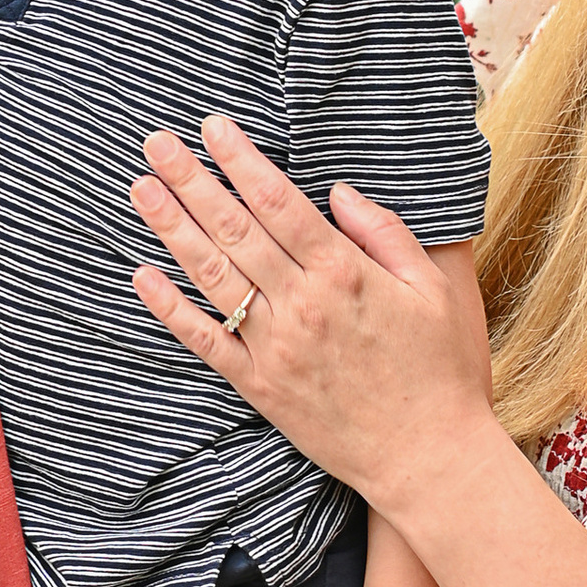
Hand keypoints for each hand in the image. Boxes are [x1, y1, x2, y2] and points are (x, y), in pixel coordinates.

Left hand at [127, 118, 498, 519]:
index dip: (242, 161)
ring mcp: (275, 347)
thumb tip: (339, 192)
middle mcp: (302, 305)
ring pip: (212, 277)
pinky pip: (206, 341)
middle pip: (235, 230)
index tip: (213, 127)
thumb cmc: (443, 371)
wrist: (430, 458)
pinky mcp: (260, 388)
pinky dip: (170, 309)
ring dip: (172, 229)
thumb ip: (387, 234)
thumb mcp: (437, 290)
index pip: (279, 203)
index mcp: (345, 274)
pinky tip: (143, 276)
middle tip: (157, 142)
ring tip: (142, 189)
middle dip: (193, 180)